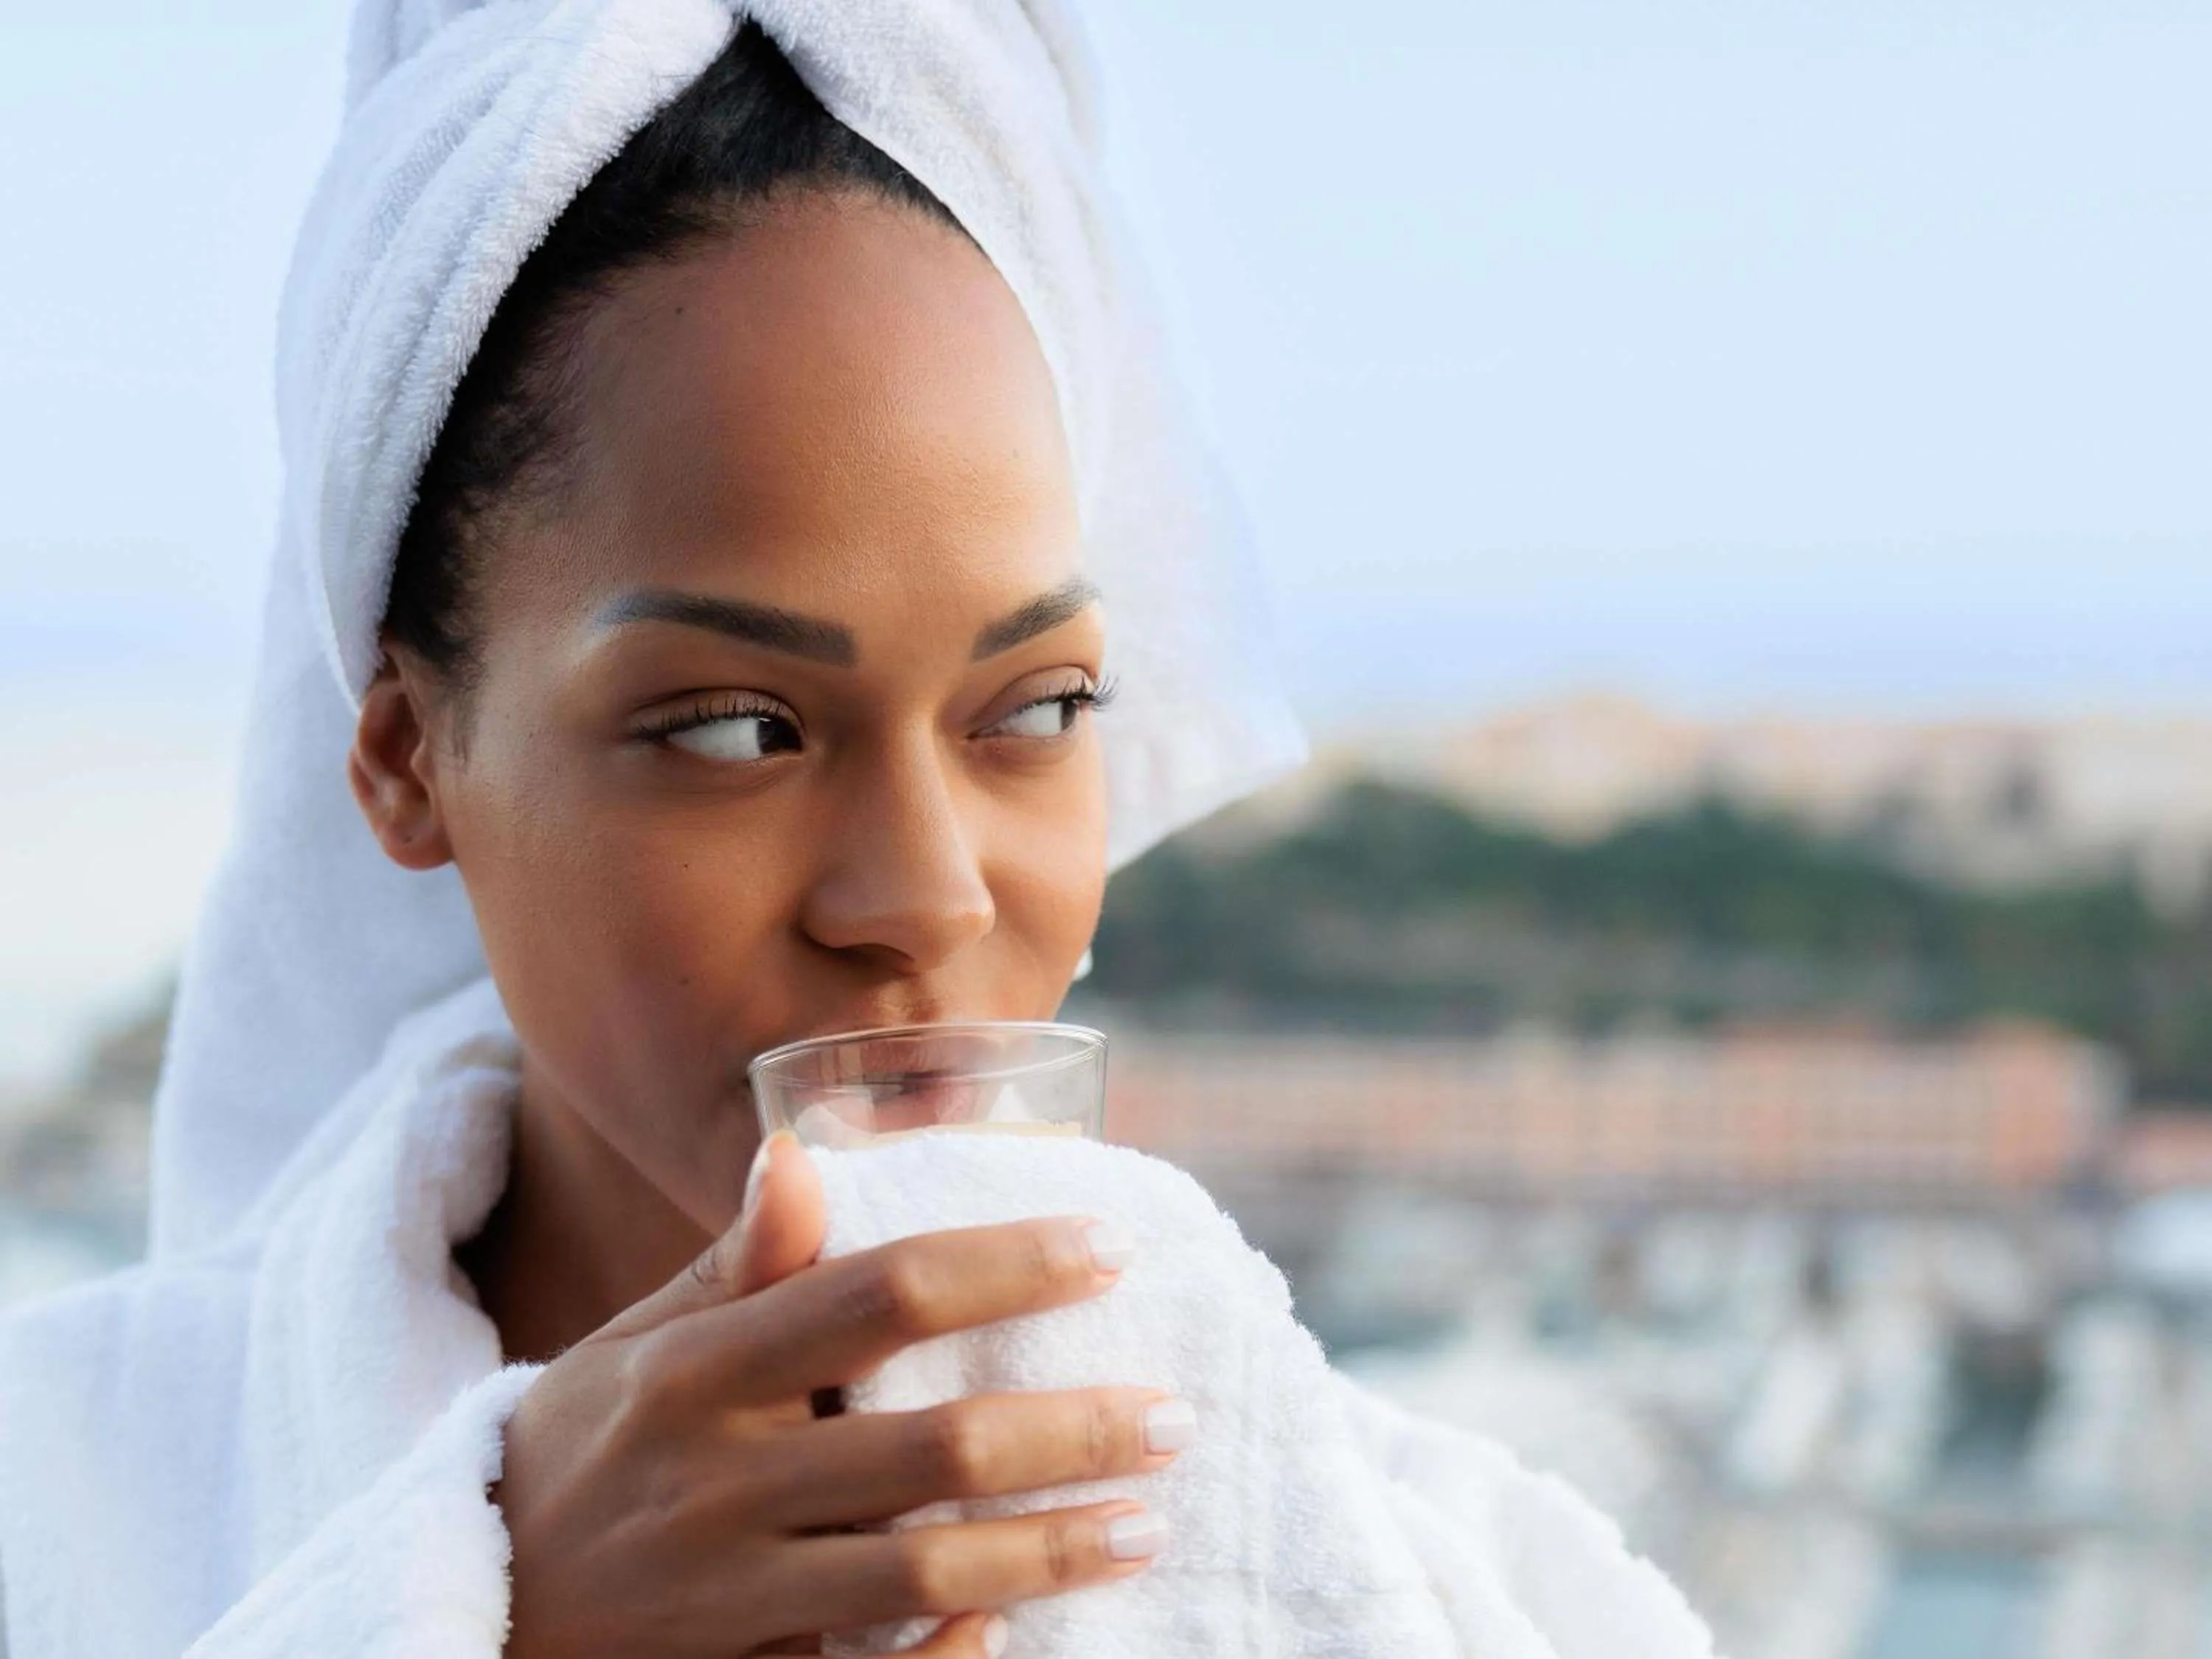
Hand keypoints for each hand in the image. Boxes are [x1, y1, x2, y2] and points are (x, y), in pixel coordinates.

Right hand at [496, 1131, 1183, 1656]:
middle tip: (1173, 1417)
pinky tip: (1018, 1630)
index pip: (881, 1293)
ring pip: (921, 1573)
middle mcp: (712, 1477)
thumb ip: (736, 1263)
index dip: (1009, 1267)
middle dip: (1072, 1430)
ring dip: (1049, 1548)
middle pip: (929, 1445)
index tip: (1112, 1252)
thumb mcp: (635, 1346)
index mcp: (694, 1369)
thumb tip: (806, 1147)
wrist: (459, 1612)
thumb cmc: (580, 1451)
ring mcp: (721, 1594)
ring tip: (1145, 1522)